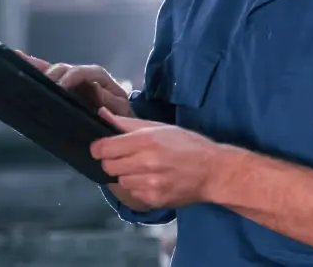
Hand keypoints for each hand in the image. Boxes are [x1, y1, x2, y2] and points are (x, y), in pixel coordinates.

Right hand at [15, 50, 132, 116]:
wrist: (121, 118)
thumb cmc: (121, 113)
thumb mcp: (121, 108)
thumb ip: (109, 99)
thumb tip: (93, 88)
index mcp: (98, 76)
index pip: (82, 72)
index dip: (70, 77)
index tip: (59, 86)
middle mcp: (83, 73)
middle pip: (64, 68)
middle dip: (51, 74)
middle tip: (39, 83)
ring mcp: (72, 77)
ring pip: (52, 68)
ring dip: (36, 65)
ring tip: (18, 59)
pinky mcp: (63, 83)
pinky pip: (47, 74)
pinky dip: (33, 66)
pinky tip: (18, 57)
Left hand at [92, 108, 222, 209]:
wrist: (213, 172)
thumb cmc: (189, 145)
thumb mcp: (160, 127)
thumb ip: (127, 123)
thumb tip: (103, 113)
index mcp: (146, 140)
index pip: (104, 148)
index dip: (98, 148)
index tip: (101, 148)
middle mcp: (146, 163)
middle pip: (108, 166)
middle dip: (112, 161)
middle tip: (124, 157)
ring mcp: (149, 183)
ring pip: (119, 181)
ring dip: (125, 175)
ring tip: (142, 168)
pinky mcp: (154, 199)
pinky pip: (132, 193)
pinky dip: (136, 187)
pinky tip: (150, 179)